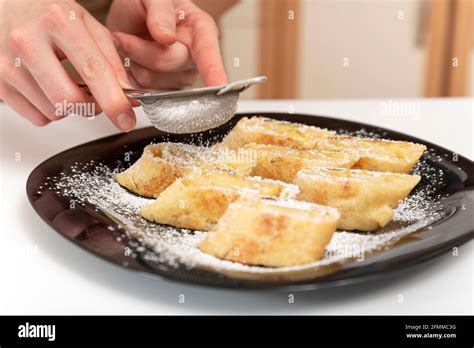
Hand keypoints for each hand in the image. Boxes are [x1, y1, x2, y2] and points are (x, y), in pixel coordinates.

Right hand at [0, 0, 136, 130]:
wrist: (6, 5)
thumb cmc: (49, 14)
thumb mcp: (86, 24)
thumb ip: (111, 59)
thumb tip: (128, 95)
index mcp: (58, 21)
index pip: (93, 70)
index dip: (113, 101)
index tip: (125, 119)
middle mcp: (28, 41)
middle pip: (69, 99)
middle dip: (91, 106)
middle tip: (95, 97)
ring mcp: (7, 63)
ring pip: (53, 112)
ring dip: (70, 107)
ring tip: (66, 83)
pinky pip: (36, 117)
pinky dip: (50, 110)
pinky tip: (49, 88)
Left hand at [107, 0, 227, 89]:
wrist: (127, 20)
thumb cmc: (145, 5)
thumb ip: (160, 11)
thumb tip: (167, 38)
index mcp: (201, 31)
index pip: (208, 53)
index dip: (214, 70)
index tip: (219, 85)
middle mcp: (195, 59)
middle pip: (169, 64)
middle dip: (140, 50)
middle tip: (124, 36)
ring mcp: (180, 79)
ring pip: (152, 81)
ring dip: (133, 63)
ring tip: (131, 47)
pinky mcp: (164, 93)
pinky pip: (143, 92)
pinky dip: (130, 77)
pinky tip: (132, 62)